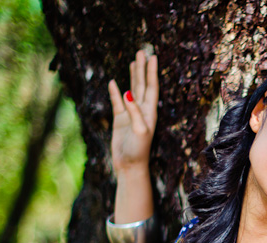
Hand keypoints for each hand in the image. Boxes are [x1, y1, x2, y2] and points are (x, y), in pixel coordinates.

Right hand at [108, 50, 158, 173]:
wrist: (129, 166)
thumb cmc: (138, 151)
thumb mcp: (140, 131)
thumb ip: (135, 112)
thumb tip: (128, 92)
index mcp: (150, 112)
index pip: (151, 87)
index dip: (151, 72)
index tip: (153, 57)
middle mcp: (142, 111)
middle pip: (142, 85)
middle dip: (142, 69)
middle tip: (142, 52)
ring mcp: (130, 114)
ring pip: (132, 90)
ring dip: (133, 76)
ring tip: (133, 62)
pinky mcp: (120, 120)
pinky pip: (117, 102)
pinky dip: (115, 92)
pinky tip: (114, 83)